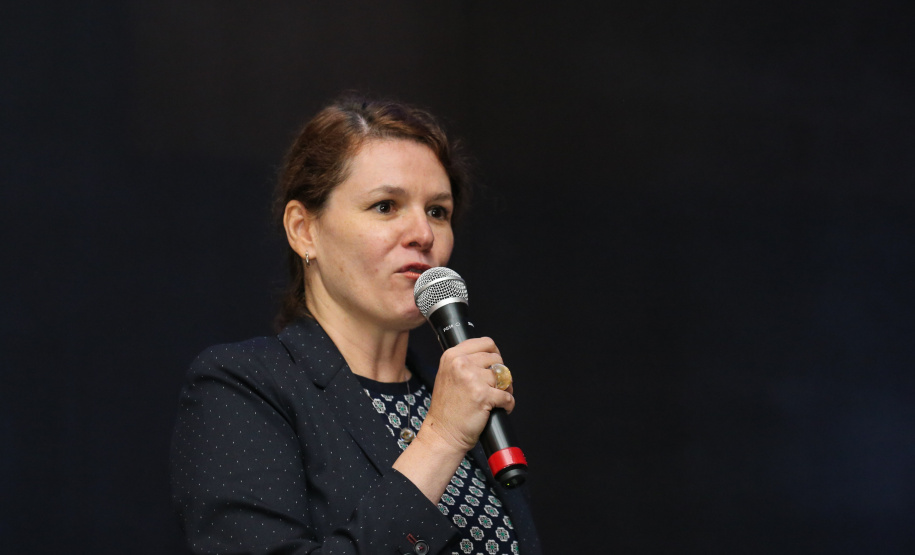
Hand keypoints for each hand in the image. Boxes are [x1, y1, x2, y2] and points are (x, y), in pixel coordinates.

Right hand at [419, 337, 515, 453]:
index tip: (495, 364)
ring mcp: (472, 379)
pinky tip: (500, 409)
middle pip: (497, 360)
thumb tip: (491, 359)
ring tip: (497, 399)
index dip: (495, 354)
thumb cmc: (447, 409)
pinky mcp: (483, 396)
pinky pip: (508, 396)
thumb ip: (465, 362)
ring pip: (503, 377)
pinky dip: (508, 404)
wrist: (443, 433)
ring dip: (506, 389)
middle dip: (500, 373)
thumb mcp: (448, 375)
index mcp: (452, 356)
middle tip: (496, 386)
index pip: (485, 342)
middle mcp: (461, 364)